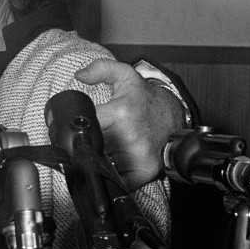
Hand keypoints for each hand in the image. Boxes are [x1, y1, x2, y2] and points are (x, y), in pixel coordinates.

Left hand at [75, 59, 183, 189]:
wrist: (173, 116)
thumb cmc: (145, 99)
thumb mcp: (125, 75)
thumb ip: (101, 69)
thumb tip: (79, 75)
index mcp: (122, 113)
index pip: (86, 125)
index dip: (77, 127)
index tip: (76, 127)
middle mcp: (131, 137)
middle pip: (91, 147)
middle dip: (87, 143)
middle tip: (91, 137)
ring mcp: (139, 157)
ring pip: (102, 164)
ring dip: (98, 159)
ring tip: (103, 148)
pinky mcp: (145, 171)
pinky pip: (119, 179)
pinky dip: (111, 174)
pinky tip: (112, 163)